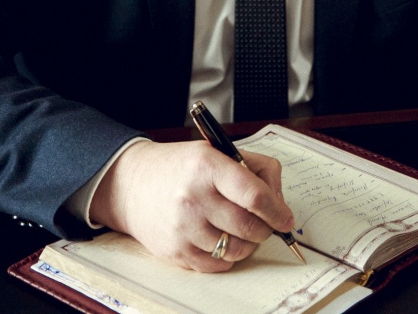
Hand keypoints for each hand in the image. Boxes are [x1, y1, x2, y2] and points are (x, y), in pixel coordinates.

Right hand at [89, 140, 294, 271]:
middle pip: (249, 226)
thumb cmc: (181, 167)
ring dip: (248, 244)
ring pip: (236, 249)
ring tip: (242, 231)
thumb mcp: (217, 151)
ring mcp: (182, 226)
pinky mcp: (175, 250)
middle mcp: (193, 196)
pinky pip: (217, 264)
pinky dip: (228, 256)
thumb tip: (280, 204)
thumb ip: (256, 169)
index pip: (253, 195)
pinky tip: (222, 240)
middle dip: (265, 229)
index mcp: (207, 166)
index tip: (286, 218)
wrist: (131, 184)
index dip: (277, 210)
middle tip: (266, 225)